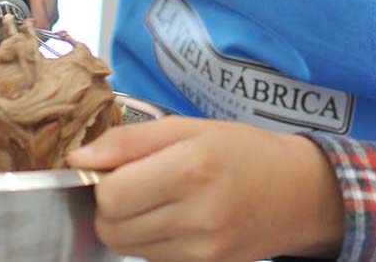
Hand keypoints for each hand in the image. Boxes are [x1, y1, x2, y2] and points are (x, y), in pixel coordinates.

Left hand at [67, 118, 344, 261]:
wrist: (299, 193)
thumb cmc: (244, 151)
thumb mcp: (190, 127)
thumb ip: (129, 140)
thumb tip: (77, 158)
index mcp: (191, 167)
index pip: (110, 195)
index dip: (103, 181)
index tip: (119, 169)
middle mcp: (198, 213)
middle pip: (112, 227)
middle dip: (112, 206)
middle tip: (137, 185)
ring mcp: (203, 249)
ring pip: (127, 248)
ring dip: (130, 225)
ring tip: (160, 202)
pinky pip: (153, 260)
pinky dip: (152, 242)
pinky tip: (176, 221)